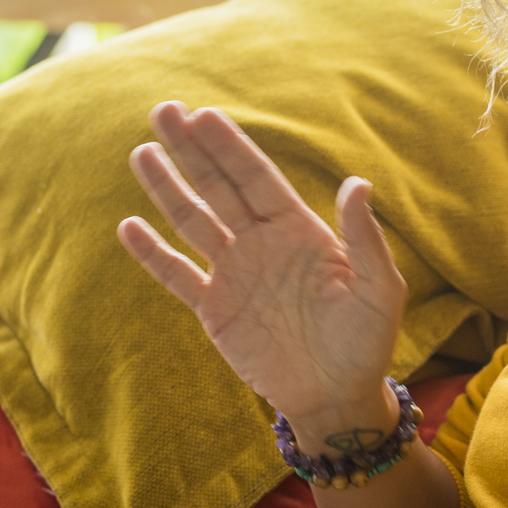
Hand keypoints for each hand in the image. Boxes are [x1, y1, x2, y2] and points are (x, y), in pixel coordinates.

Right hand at [118, 102, 407, 426]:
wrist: (338, 396)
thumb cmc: (367, 342)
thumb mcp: (378, 290)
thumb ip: (365, 239)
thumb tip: (358, 184)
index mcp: (299, 231)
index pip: (258, 179)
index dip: (231, 148)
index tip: (205, 115)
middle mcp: (262, 243)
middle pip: (219, 187)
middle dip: (192, 150)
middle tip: (164, 111)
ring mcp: (235, 274)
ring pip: (193, 221)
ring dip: (167, 188)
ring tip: (142, 152)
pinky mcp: (216, 310)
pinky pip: (178, 276)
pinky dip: (153, 254)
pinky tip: (129, 226)